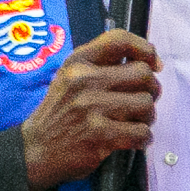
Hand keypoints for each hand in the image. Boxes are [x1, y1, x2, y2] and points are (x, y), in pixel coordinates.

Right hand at [19, 30, 159, 190]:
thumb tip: (151, 63)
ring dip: (147, 117)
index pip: (120, 40)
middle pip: (143, 74)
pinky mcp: (99, 134)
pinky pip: (142, 132)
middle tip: (142, 102)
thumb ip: (103, 65)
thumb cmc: (62, 113)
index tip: (154, 65)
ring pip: (146, 104)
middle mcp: (84, 80)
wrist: (35, 150)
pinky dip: (143, 139)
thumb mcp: (71, 78)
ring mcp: (91, 107)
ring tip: (134, 123)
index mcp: (78, 62)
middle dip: (151, 90)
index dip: (145, 49)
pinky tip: (132, 140)